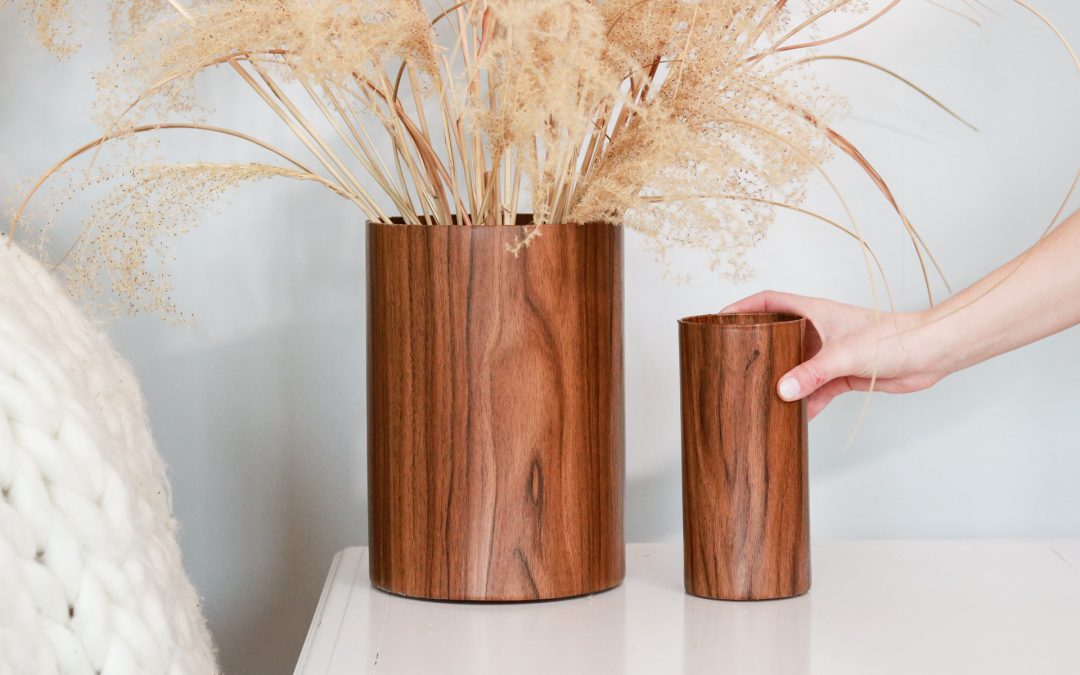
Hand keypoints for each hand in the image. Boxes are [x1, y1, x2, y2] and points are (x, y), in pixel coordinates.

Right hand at [721, 291, 951, 418]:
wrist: (929, 354)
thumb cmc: (893, 337)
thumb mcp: (845, 354)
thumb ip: (812, 373)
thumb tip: (782, 391)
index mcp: (814, 312)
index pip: (770, 301)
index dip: (744, 307)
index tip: (721, 318)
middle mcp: (818, 330)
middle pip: (777, 335)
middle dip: (756, 347)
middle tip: (733, 361)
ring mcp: (829, 353)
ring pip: (794, 366)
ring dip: (780, 380)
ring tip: (756, 394)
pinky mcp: (841, 375)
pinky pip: (814, 390)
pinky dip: (804, 403)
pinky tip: (794, 418)